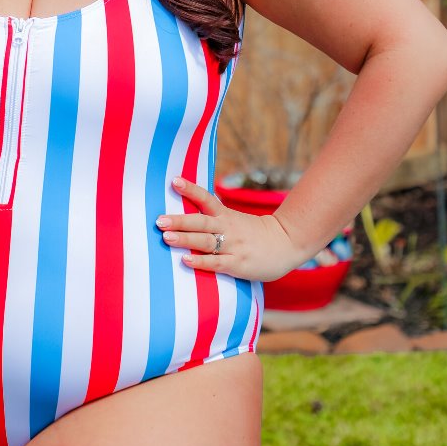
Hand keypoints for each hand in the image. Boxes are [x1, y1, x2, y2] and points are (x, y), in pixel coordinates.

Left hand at [156, 178, 307, 280]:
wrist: (286, 244)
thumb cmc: (255, 233)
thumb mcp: (235, 219)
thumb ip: (214, 216)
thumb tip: (188, 210)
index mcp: (226, 215)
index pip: (206, 198)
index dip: (190, 190)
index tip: (174, 181)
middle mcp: (228, 228)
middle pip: (201, 221)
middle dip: (179, 220)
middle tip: (159, 220)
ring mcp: (232, 246)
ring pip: (205, 241)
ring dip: (185, 239)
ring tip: (166, 237)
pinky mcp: (237, 264)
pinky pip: (216, 263)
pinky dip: (200, 262)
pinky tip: (186, 261)